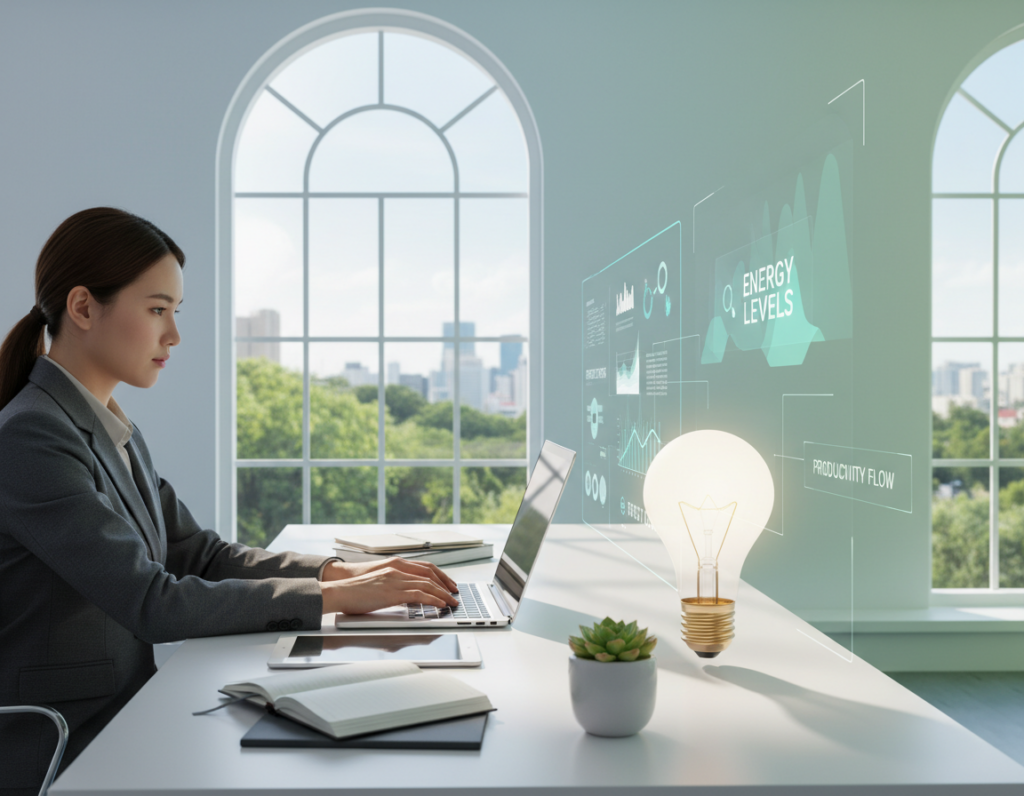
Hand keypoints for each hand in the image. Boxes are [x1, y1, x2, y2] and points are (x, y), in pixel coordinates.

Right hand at [320, 566, 459, 615]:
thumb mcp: (378, 583)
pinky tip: (440, 604)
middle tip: (455, 593)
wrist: (338, 590)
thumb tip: (406, 596)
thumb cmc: (354, 590)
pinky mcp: (392, 592)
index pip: (424, 567)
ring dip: (443, 593)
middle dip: (445, 584)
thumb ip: (393, 585)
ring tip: (452, 602)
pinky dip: (433, 599)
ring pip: (427, 584)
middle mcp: (397, 569)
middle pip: (430, 574)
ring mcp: (395, 579)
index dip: (439, 575)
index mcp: (394, 565)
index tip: (448, 583)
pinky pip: (419, 594)